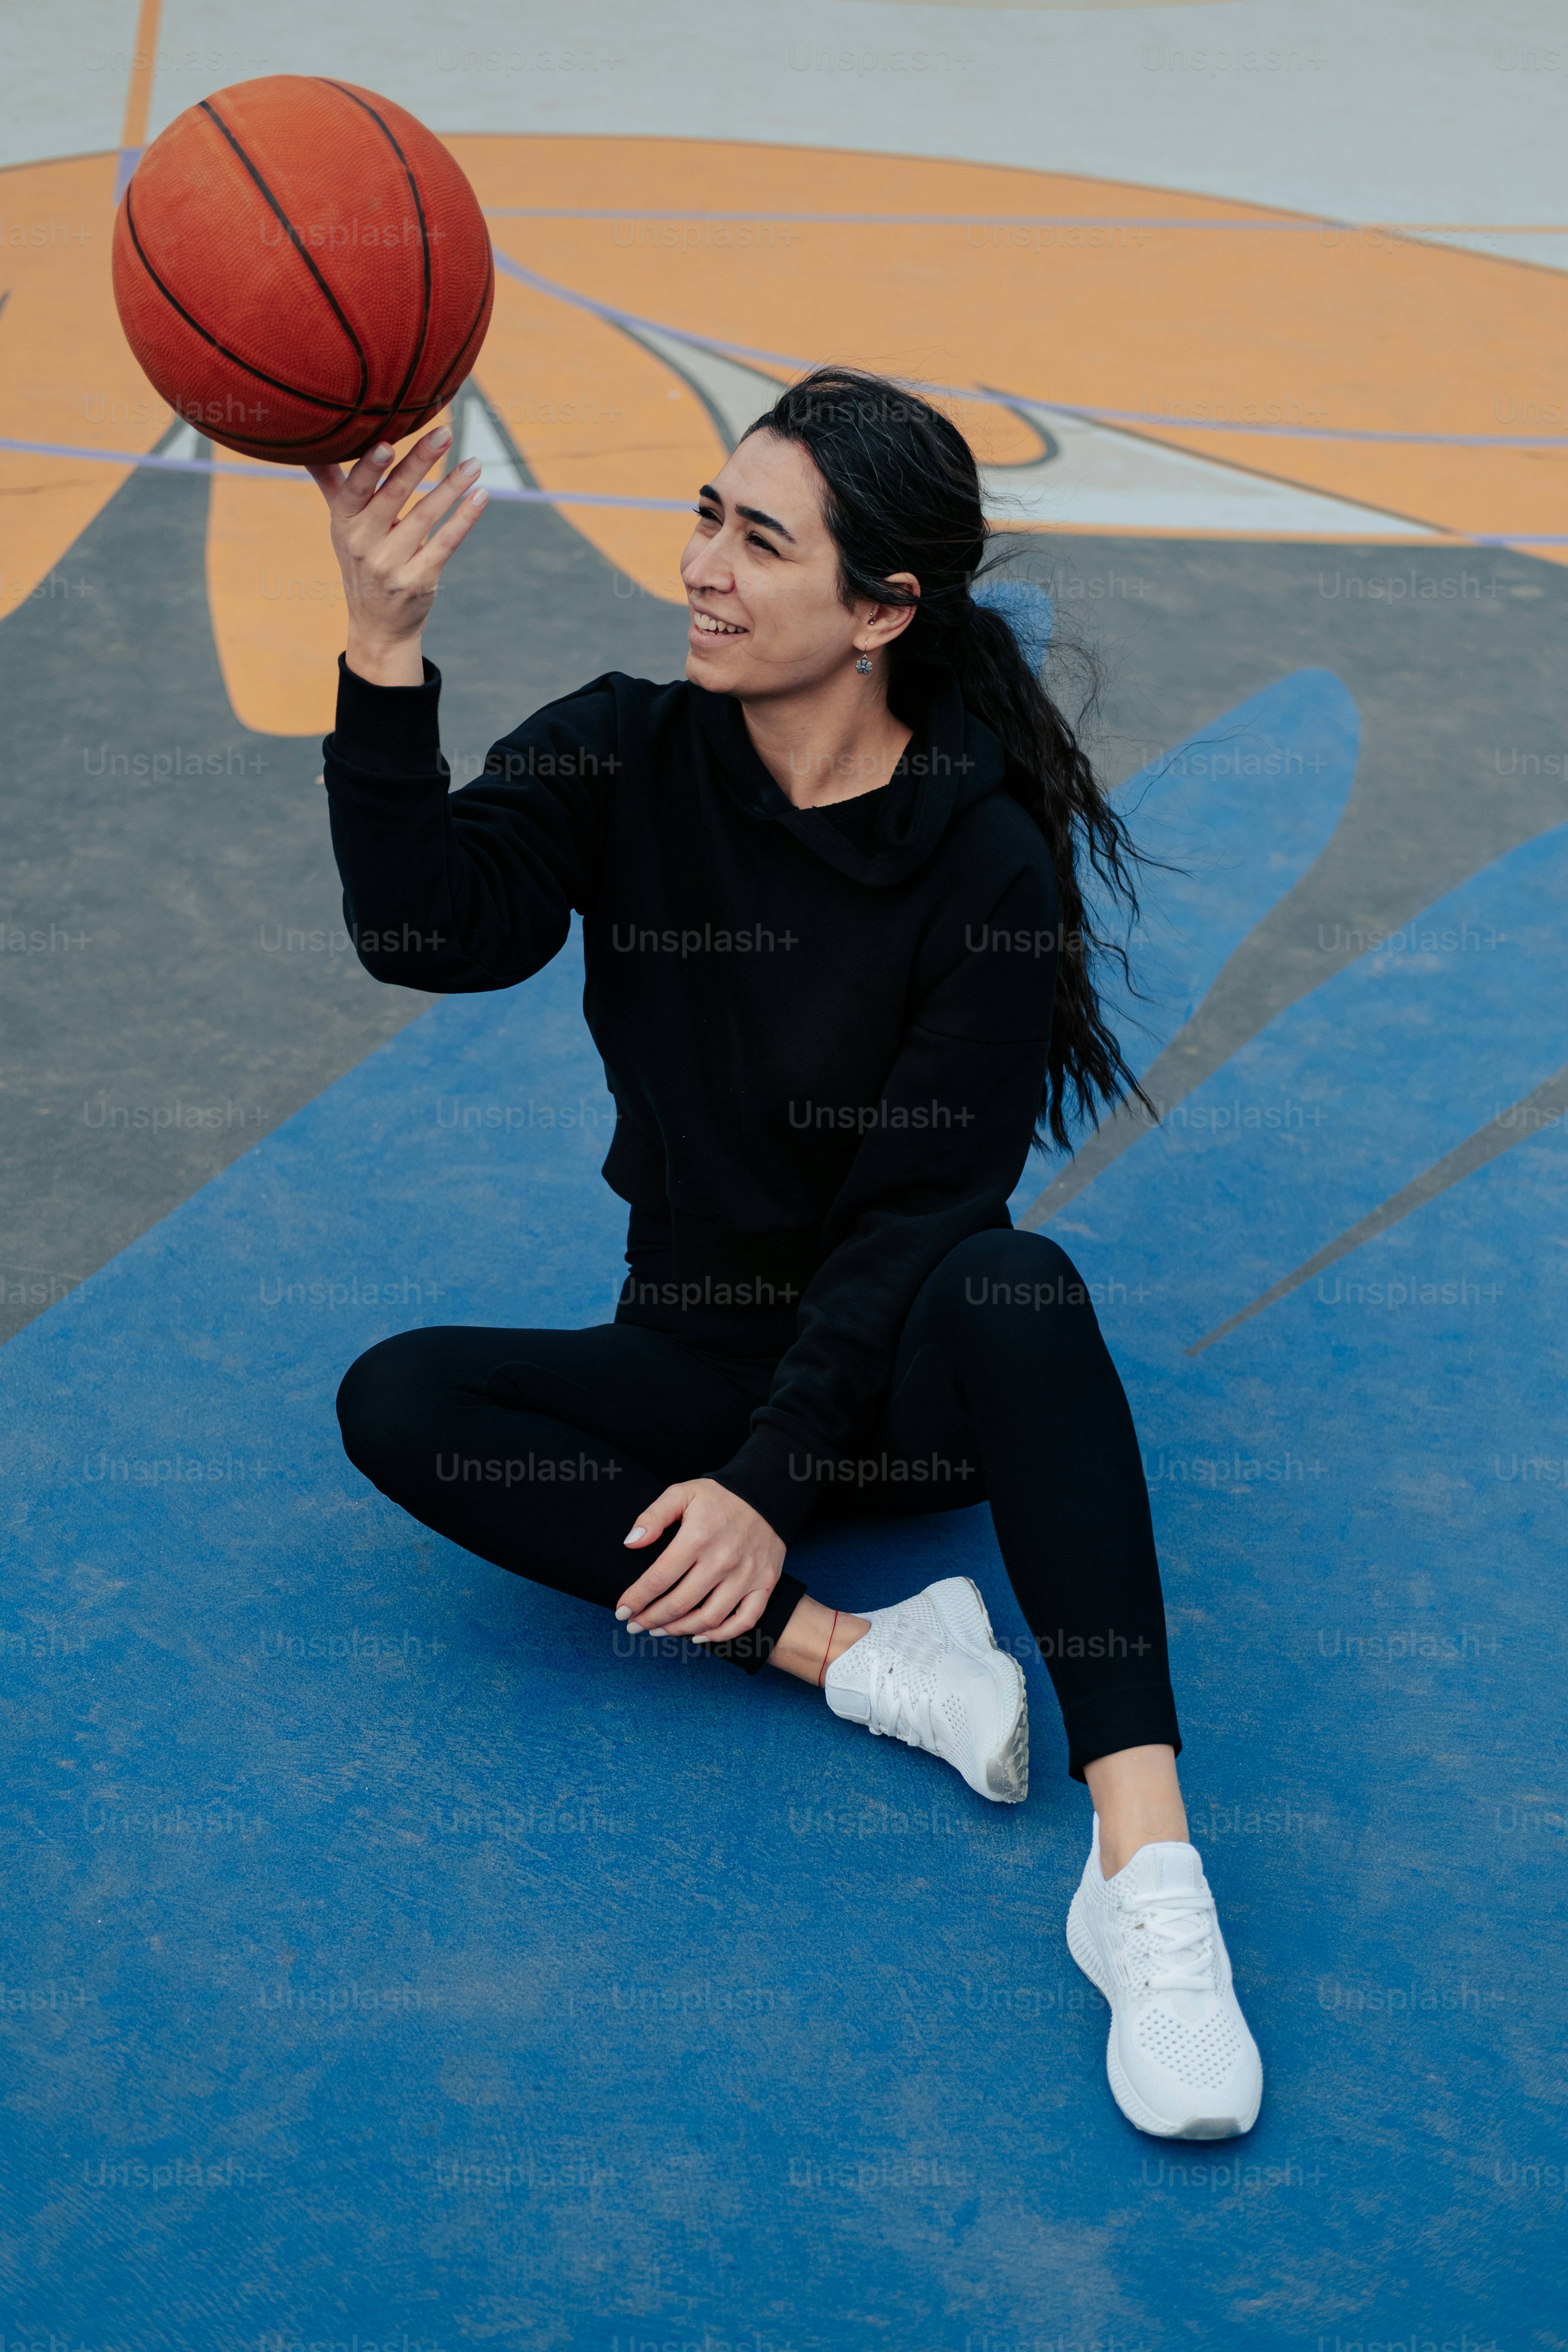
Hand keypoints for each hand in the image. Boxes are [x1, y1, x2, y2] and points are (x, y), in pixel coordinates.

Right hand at [306, 423, 487, 685]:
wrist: (377, 626)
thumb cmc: (361, 562)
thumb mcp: (341, 526)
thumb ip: (333, 484)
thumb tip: (309, 446)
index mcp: (344, 524)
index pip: (354, 490)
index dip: (370, 468)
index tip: (387, 442)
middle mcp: (363, 545)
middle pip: (394, 497)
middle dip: (420, 462)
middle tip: (444, 433)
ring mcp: (391, 566)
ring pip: (425, 517)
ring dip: (452, 487)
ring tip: (474, 462)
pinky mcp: (419, 581)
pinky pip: (445, 544)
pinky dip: (465, 519)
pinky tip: (481, 495)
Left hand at [617, 1478, 785, 1644]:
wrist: (767, 1493)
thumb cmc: (719, 1497)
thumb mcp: (682, 1493)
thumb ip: (653, 1517)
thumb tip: (631, 1542)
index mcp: (697, 1538)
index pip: (659, 1579)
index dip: (636, 1599)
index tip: (622, 1611)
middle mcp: (722, 1560)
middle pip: (680, 1604)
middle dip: (650, 1619)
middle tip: (634, 1625)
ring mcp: (746, 1575)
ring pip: (709, 1618)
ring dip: (679, 1630)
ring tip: (660, 1630)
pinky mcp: (764, 1583)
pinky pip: (744, 1620)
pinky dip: (721, 1635)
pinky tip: (700, 1636)